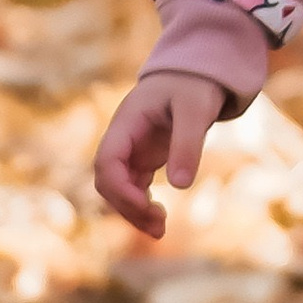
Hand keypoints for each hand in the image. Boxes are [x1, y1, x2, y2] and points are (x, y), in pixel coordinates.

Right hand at [93, 72, 225, 237]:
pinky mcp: (143, 159)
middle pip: (108, 182)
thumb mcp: (196, 109)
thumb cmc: (194, 85)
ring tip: (161, 230)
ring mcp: (131, 150)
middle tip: (160, 225)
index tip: (146, 204)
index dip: (120, 189)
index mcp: (126, 122)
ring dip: (134, 212)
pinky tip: (161, 221)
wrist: (196, 73)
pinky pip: (134, 189)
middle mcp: (122, 139)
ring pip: (119, 190)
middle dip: (128, 207)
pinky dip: (143, 207)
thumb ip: (187, 143)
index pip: (106, 162)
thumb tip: (180, 187)